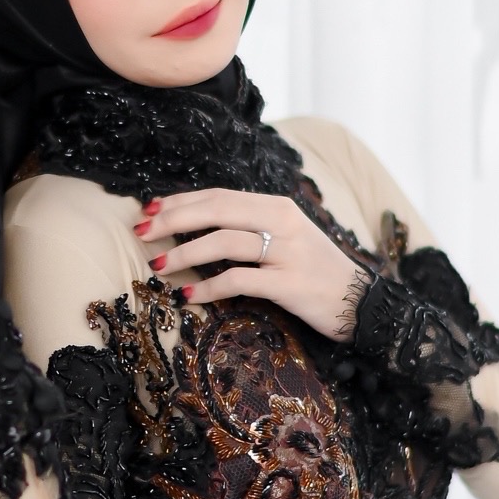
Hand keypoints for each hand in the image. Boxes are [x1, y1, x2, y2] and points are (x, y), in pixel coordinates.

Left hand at [135, 189, 365, 340]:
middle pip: (216, 211)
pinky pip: (240, 280)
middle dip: (172, 220)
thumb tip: (196, 224)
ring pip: (224, 242)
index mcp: (276, 206)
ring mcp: (287, 252)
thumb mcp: (284, 237)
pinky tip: (188, 295)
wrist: (358, 301)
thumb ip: (248, 226)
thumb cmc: (313, 270)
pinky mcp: (290, 284)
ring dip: (184, 254)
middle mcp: (282, 222)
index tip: (148, 210)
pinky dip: (209, 287)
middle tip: (140, 233)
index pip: (219, 196)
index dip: (180, 201)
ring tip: (158, 265)